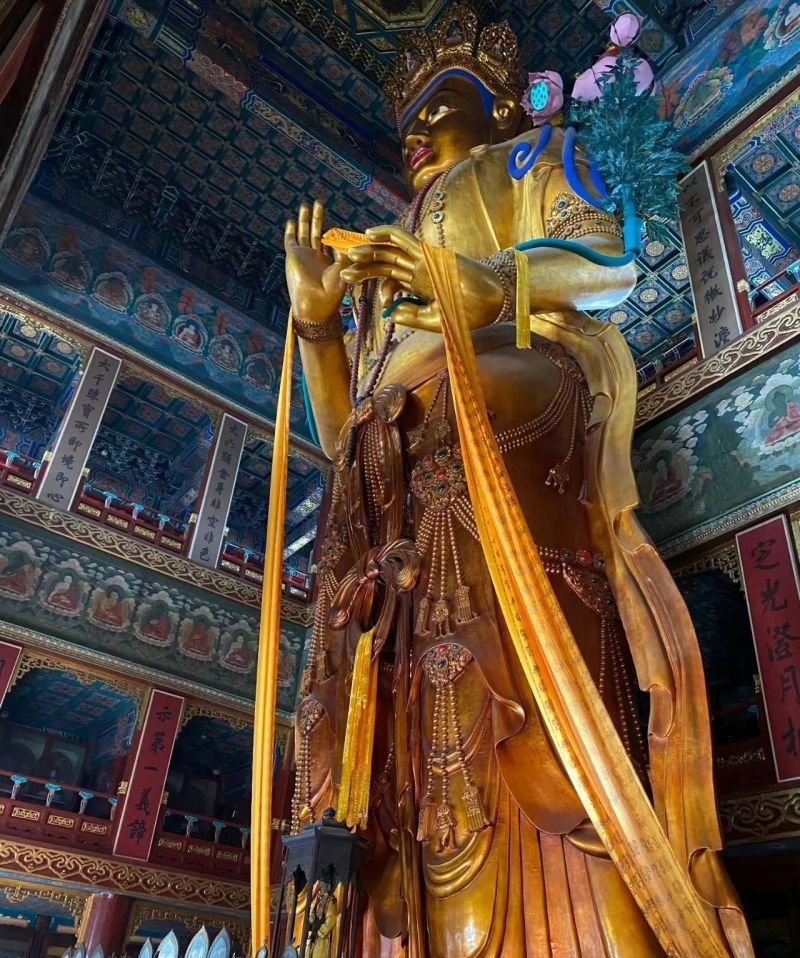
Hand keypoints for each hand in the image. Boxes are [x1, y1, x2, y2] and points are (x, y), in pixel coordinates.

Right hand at [284, 200, 346, 325]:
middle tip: (319, 203)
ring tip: (306, 205)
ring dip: (305, 219)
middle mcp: (315, 257)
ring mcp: (303, 255)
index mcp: (328, 261)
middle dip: (318, 218)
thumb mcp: (343, 271)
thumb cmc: (331, 293)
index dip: (335, 234)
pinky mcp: (293, 256)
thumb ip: (345, 254)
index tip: (339, 227)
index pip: (330, 242)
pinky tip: (292, 221)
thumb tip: (345, 240)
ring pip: (303, 233)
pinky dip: (291, 231)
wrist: (314, 303)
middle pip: (316, 232)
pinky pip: (291, 240)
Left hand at [340, 225, 503, 332]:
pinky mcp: (428, 252)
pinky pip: (404, 238)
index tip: (350, 284)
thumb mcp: (432, 319)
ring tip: (348, 254)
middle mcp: (418, 268)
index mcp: (418, 283)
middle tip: (341, 268)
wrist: (490, 303)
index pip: (388, 276)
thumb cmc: (468, 313)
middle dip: (362, 264)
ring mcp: (423, 259)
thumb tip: (389, 312)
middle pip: (384, 262)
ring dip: (368, 250)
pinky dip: (386, 233)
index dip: (368, 278)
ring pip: (389, 250)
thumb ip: (411, 315)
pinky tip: (369, 234)